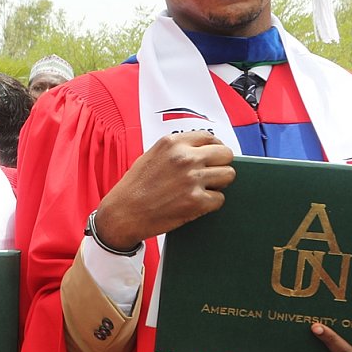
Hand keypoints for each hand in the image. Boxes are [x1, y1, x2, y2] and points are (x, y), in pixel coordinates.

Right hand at [94, 131, 234, 249]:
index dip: (214, 149)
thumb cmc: (134, 187)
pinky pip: (220, 198)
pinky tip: (195, 203)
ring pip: (228, 175)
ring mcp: (192, 179)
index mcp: (173, 143)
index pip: (211, 138)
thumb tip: (202, 151)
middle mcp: (184, 158)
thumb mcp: (152, 156)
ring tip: (201, 189)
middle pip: (225, 154)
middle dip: (220, 164)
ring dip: (218, 184)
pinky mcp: (196, 201)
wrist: (123, 213)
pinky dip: (210, 203)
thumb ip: (177, 150)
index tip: (212, 157)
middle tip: (210, 174)